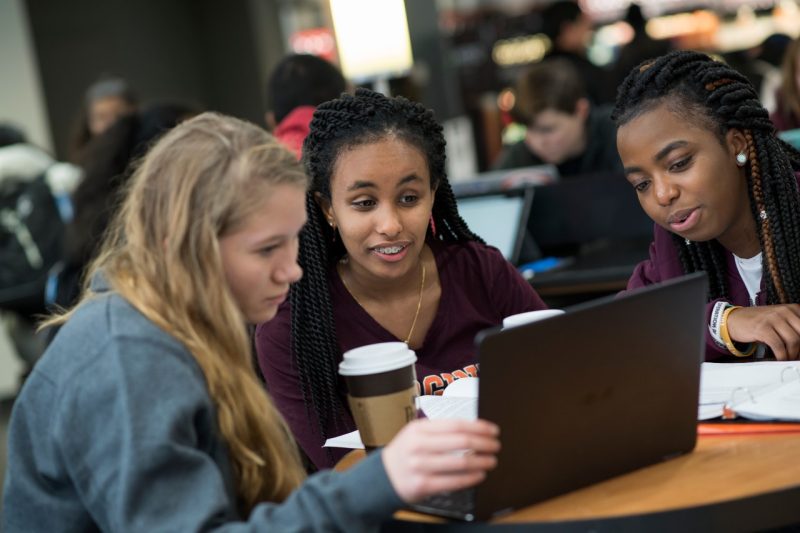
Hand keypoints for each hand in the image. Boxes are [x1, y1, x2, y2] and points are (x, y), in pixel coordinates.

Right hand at [381, 418, 499, 503]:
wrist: (383, 477)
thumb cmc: (405, 453)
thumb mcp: (416, 434)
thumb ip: (440, 430)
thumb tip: (473, 429)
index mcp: (419, 429)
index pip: (456, 424)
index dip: (479, 427)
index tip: (493, 430)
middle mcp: (419, 446)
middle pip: (461, 441)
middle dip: (484, 443)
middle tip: (496, 446)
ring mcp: (420, 466)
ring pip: (460, 462)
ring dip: (482, 461)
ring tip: (491, 461)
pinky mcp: (423, 485)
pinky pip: (454, 481)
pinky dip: (471, 478)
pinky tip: (479, 475)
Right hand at [726, 304, 799, 359]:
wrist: (734, 319)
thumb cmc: (757, 321)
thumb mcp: (778, 319)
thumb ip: (792, 327)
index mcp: (791, 308)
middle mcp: (784, 311)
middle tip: (797, 356)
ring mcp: (773, 319)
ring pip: (793, 340)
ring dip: (792, 354)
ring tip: (788, 358)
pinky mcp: (763, 328)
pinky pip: (778, 345)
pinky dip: (781, 355)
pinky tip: (780, 358)